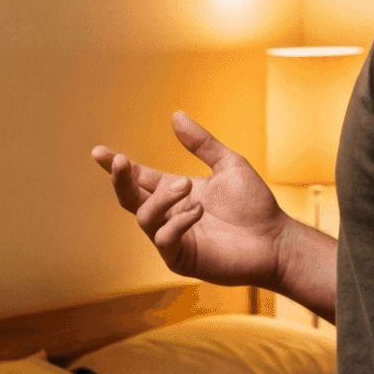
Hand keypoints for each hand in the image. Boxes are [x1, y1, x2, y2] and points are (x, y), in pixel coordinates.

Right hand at [91, 113, 290, 289]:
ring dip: (162, 199)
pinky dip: (177, 222)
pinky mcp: (181, 259)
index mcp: (175, 193)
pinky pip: (163, 239)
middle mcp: (168, 215)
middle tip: (121, 162)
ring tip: (188, 188)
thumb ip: (202, 143)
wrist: (275, 241)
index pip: (138, 178)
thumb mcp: (228, 165)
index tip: (98, 152)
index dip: (117, 167)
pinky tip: (198, 211)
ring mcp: (173, 238)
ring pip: (144, 217)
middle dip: (120, 180)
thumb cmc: (255, 206)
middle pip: (130, 198)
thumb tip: (176, 115)